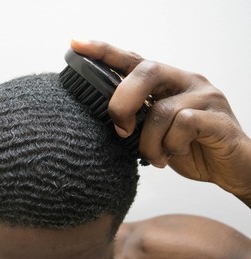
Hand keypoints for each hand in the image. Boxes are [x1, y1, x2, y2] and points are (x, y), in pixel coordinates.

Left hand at [71, 40, 250, 206]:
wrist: (228, 167)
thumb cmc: (188, 146)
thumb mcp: (155, 131)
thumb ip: (138, 118)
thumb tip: (111, 120)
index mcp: (165, 83)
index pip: (132, 60)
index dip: (104, 52)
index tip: (76, 44)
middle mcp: (184, 81)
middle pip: (146, 71)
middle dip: (123, 103)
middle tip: (122, 129)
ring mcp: (204, 96)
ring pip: (162, 110)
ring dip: (149, 141)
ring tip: (155, 156)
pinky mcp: (218, 117)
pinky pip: (184, 125)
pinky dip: (171, 146)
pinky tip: (173, 154)